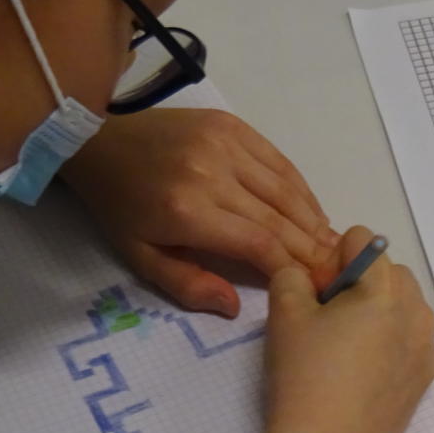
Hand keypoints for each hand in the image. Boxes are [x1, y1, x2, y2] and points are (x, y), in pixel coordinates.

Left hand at [62, 108, 338, 317]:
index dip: (291, 266)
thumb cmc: (120, 207)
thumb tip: (233, 308)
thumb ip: (187, 284)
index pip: (258, 242)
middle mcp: (212, 173)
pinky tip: (312, 210)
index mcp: (188, 211)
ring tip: (331, 244)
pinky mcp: (231, 124)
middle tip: (336, 270)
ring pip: (284, 187)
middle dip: (311, 247)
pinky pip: (277, 159)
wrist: (97, 142)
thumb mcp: (141, 257)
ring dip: (312, 218)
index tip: (312, 286)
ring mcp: (224, 143)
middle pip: (279, 217)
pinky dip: (299, 187)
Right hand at [264, 228, 433, 432]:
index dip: (332, 259)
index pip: (363, 240)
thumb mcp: (284, 315)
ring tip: (344, 347)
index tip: (315, 294)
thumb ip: (292, 276)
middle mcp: (417, 312)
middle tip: (326, 319)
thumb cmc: (304, 377)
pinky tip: (362, 373)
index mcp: (386, 288)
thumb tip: (307, 275)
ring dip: (377, 311)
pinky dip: (390, 342)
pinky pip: (410, 341)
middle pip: (389, 272)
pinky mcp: (425, 379)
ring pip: (404, 307)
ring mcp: (426, 348)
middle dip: (359, 283)